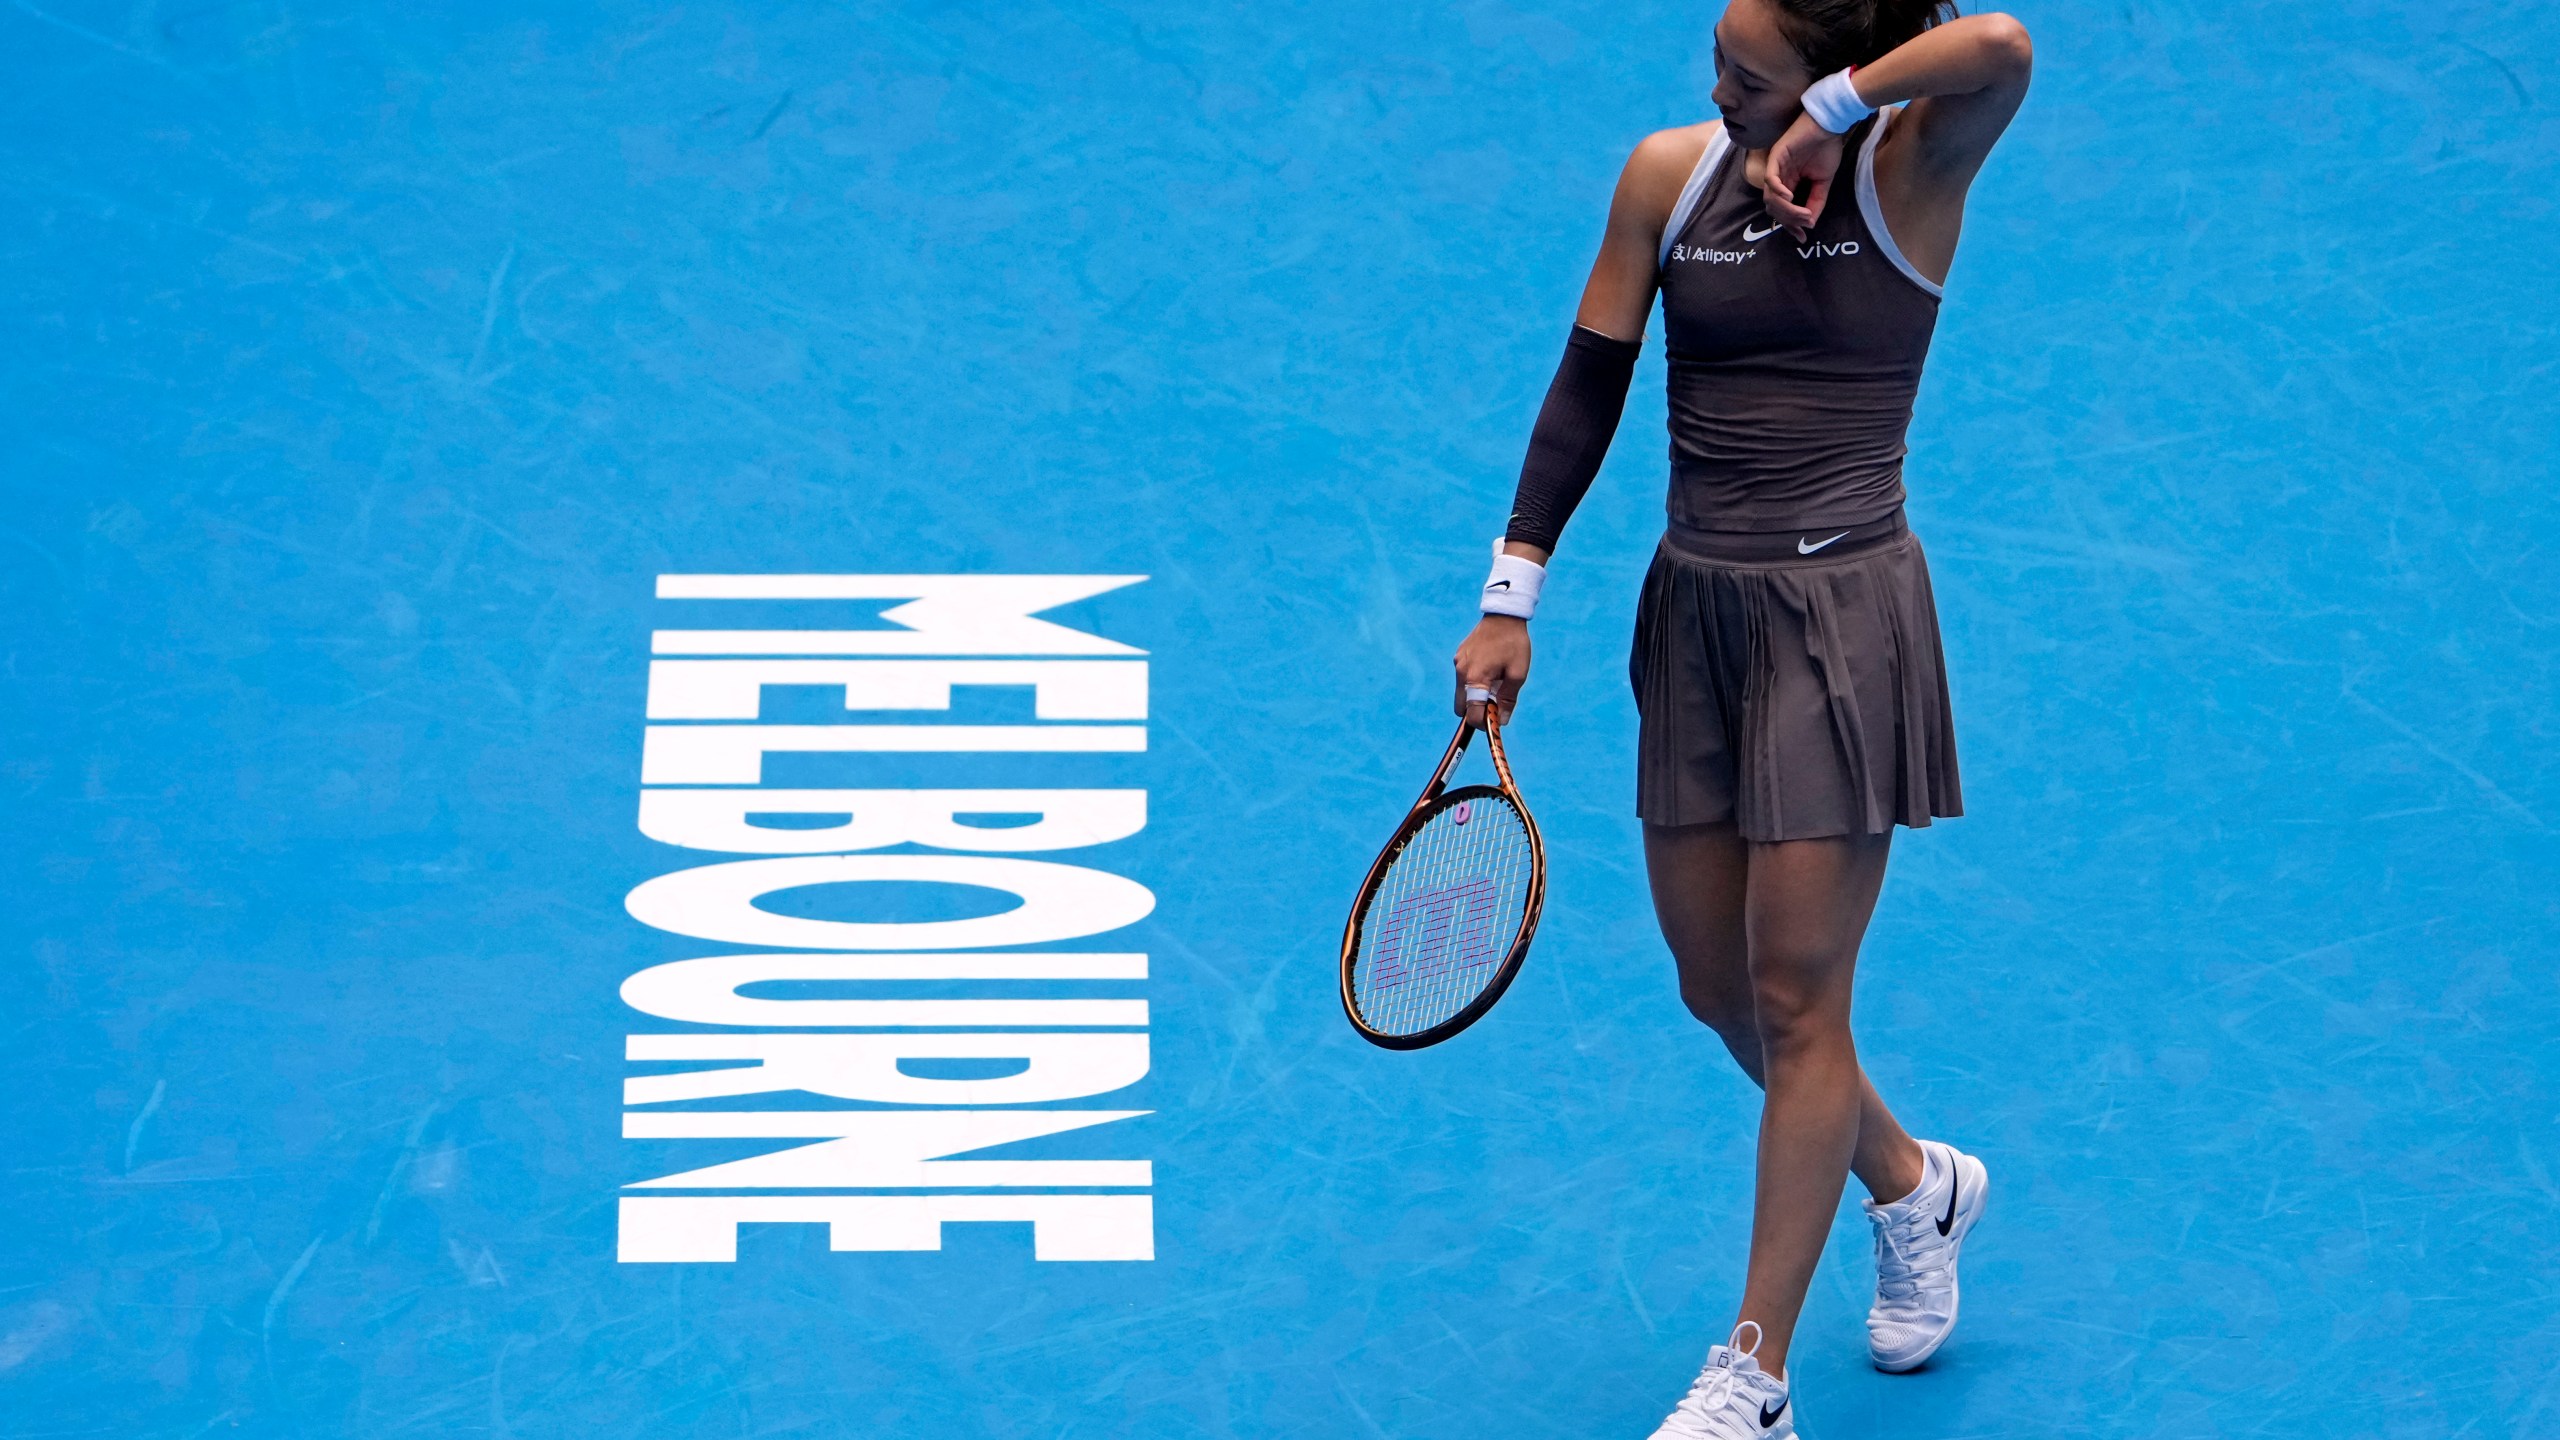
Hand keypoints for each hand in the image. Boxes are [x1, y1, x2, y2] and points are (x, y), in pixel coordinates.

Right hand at [1452, 615, 1530, 729]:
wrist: (1504, 615)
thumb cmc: (1514, 644)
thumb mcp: (1517, 673)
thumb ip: (1508, 699)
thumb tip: (1501, 721)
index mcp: (1475, 679)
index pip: (1472, 714)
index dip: (1484, 724)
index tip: (1495, 723)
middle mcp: (1461, 673)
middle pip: (1461, 707)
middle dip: (1476, 711)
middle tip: (1495, 703)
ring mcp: (1458, 664)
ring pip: (1462, 692)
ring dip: (1476, 695)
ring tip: (1496, 681)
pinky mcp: (1459, 656)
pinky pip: (1463, 677)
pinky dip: (1474, 681)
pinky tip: (1491, 668)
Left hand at [1760, 113, 1844, 237]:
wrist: (1829, 125)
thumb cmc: (1826, 148)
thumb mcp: (1824, 182)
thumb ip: (1816, 201)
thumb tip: (1811, 223)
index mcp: (1789, 183)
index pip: (1782, 211)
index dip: (1791, 225)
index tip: (1802, 236)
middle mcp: (1779, 178)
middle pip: (1774, 208)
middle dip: (1790, 220)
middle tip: (1806, 223)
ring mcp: (1776, 167)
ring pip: (1771, 197)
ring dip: (1787, 209)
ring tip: (1803, 213)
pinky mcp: (1776, 156)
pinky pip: (1770, 179)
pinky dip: (1778, 191)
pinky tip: (1790, 197)